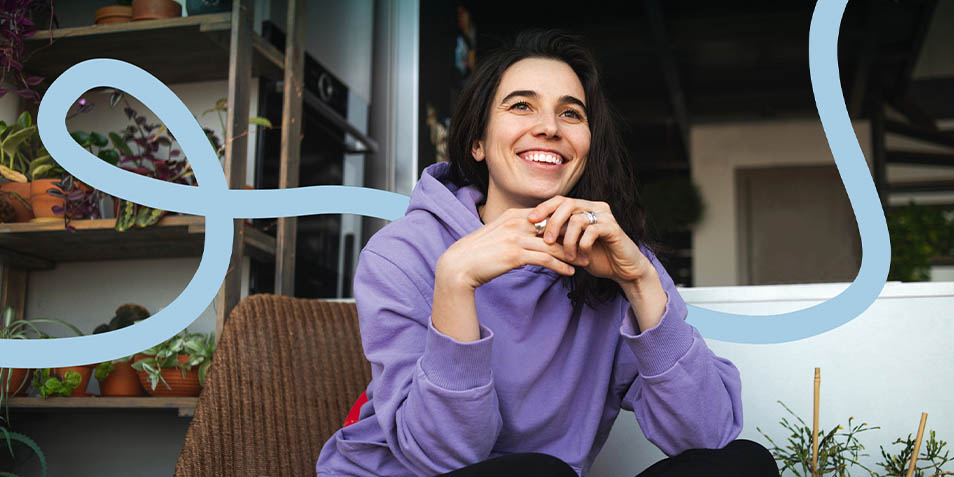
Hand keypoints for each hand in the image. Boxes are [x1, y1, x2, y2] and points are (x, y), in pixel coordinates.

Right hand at [437, 208, 585, 290]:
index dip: (565, 225)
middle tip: (588, 247)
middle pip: (554, 228)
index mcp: (513, 215)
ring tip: (584, 262)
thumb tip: (532, 239)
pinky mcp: (516, 255)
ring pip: (553, 245)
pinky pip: (546, 260)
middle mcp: (517, 223)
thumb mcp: (498, 235)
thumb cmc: (478, 253)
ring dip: (572, 254)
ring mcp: (516, 238)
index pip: (547, 216)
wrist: (459, 266)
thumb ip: (515, 232)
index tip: (579, 233)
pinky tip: (570, 272)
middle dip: (573, 238)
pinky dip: (561, 266)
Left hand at [527, 196, 651, 284]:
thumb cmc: (595, 257)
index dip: (544, 208)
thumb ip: (557, 236)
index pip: (560, 200)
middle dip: (552, 223)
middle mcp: (595, 207)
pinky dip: (582, 246)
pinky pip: (591, 231)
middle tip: (546, 241)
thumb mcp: (570, 245)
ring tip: (569, 257)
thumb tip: (531, 231)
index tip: (530, 220)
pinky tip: (582, 258)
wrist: (622, 270)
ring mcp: (606, 216)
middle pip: (566, 205)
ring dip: (568, 241)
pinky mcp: (614, 228)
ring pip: (577, 220)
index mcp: (584, 207)